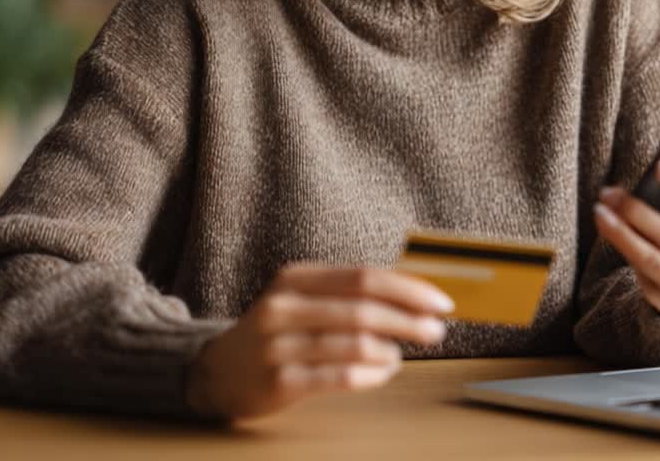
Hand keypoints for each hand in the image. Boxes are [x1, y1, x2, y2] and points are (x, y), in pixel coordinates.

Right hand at [184, 264, 453, 419]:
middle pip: (363, 309)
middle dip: (409, 320)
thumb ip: (348, 294)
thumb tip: (415, 296)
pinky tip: (382, 371)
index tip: (441, 301)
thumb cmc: (275, 332)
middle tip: (437, 330)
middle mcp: (282, 307)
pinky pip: (340, 378)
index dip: (408, 289)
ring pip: (354, 345)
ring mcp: (278, 346)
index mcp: (294, 278)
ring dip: (391, 350)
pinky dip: (371, 375)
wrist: (218, 372)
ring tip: (402, 354)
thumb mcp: (301, 299)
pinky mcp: (279, 382)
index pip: (363, 277)